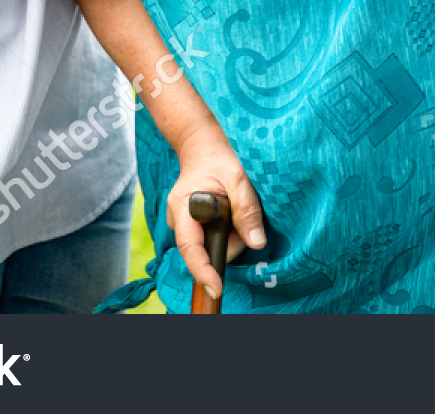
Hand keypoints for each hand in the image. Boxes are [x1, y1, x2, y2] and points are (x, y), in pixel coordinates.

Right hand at [167, 119, 266, 299]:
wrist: (202, 147)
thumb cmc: (219, 159)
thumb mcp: (238, 179)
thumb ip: (246, 210)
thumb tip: (256, 243)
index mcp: (183, 206)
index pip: (190, 247)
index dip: (203, 271)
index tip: (216, 287)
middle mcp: (178, 219)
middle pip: (203, 249)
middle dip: (228, 242)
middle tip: (242, 217)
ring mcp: (182, 223)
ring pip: (208, 245)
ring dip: (228, 235)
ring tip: (235, 209)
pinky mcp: (190, 225)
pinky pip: (209, 238)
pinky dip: (224, 231)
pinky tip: (229, 213)